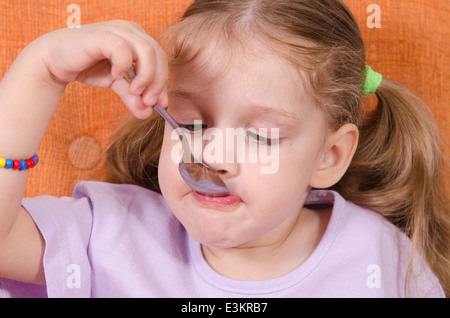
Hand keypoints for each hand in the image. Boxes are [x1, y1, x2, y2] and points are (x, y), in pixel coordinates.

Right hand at [37, 20, 167, 118]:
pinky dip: (123, 66)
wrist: (55, 61)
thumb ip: (133, 97)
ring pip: (147, 51)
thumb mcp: (116, 84)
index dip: (163, 82)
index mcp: (138, 39)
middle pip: (158, 55)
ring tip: (134, 91)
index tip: (160, 103)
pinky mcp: (103, 35)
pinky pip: (123, 49)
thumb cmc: (88, 67)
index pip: (161, 59)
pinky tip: (114, 76)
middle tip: (149, 101)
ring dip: (145, 76)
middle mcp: (131, 30)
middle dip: (157, 82)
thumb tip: (148, 114)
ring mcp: (117, 30)